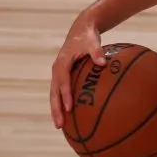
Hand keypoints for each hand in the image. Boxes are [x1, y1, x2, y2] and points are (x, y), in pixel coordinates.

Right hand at [50, 12, 105, 128]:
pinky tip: (70, 116)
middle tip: (59, 125)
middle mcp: (57, 71)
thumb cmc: (88, 37)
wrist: (81, 31)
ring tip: (60, 126)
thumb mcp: (93, 41)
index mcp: (62, 63)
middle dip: (55, 109)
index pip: (62, 81)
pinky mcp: (63, 77)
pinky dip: (62, 104)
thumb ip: (97, 51)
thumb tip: (103, 62)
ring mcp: (58, 75)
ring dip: (56, 110)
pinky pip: (61, 93)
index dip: (65, 94)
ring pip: (55, 95)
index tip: (69, 107)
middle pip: (54, 93)